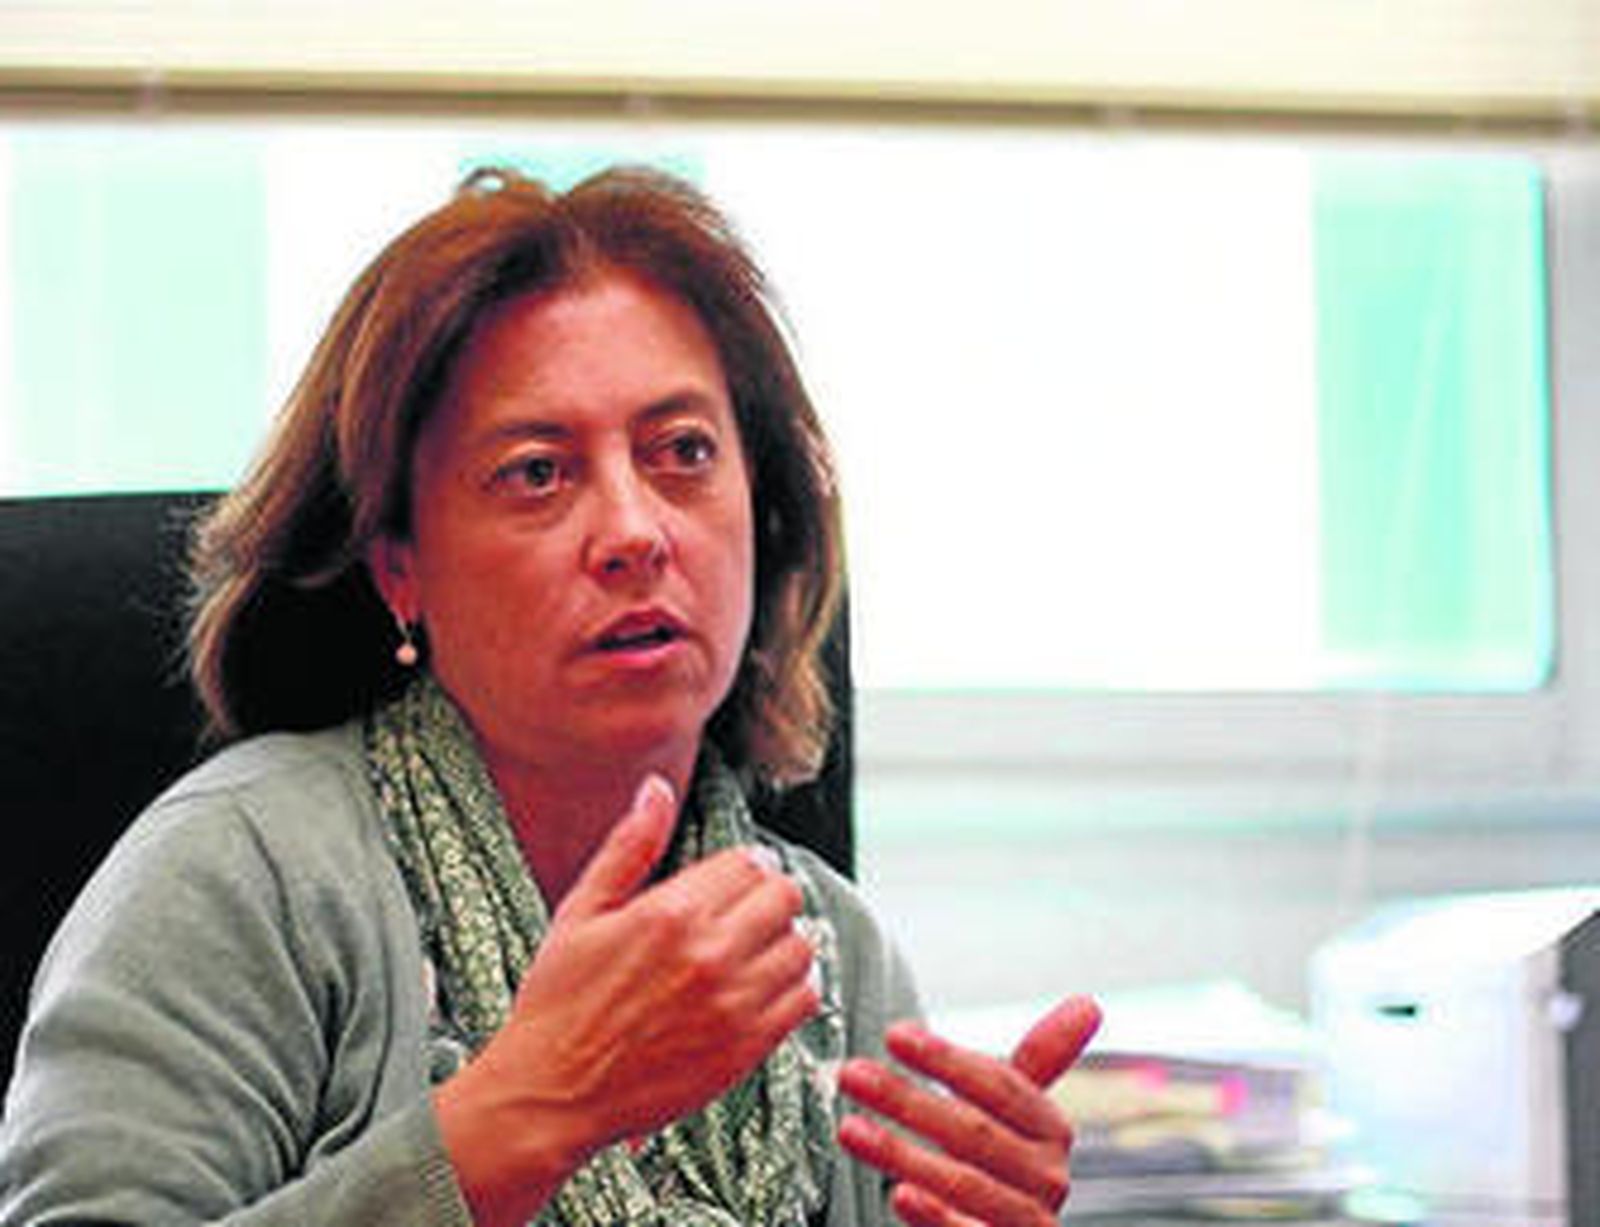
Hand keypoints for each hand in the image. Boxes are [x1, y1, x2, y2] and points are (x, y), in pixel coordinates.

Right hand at [436, 775, 819, 1225]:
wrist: (551, 1092)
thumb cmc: (558, 998)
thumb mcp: (581, 912)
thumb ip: (629, 847)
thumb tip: (656, 788)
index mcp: (671, 912)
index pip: (749, 863)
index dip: (742, 868)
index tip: (729, 883)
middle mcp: (709, 954)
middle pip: (784, 897)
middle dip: (766, 899)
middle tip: (742, 916)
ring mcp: (732, 1004)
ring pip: (801, 947)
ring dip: (782, 943)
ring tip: (751, 952)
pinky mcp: (745, 1049)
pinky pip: (803, 1000)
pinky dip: (792, 989)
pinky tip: (760, 990)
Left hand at [837, 996, 1101, 1226]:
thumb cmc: (1002, 1174)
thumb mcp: (1016, 1117)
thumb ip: (1042, 1061)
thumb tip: (1088, 1002)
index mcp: (1050, 1131)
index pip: (1000, 1085)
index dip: (946, 1059)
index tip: (893, 1035)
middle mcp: (1048, 1177)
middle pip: (974, 1130)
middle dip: (908, 1099)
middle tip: (851, 1074)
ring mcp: (1028, 1221)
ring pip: (965, 1182)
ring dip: (901, 1154)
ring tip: (850, 1129)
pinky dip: (935, 1215)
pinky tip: (898, 1195)